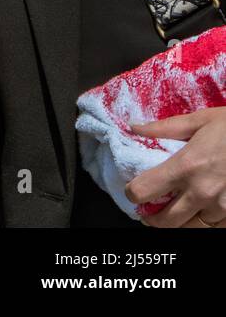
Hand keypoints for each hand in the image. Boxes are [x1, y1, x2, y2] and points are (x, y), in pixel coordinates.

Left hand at [128, 106, 225, 226]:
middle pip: (164, 220)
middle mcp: (201, 192)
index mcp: (185, 167)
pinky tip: (200, 214)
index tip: (133, 189)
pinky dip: (203, 224)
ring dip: (177, 224)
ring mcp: (222, 207)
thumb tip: (134, 127)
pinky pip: (214, 229)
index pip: (143, 191)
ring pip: (190, 229)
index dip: (133, 192)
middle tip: (148, 211)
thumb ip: (164, 128)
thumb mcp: (200, 120)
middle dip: (151, 217)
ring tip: (173, 214)